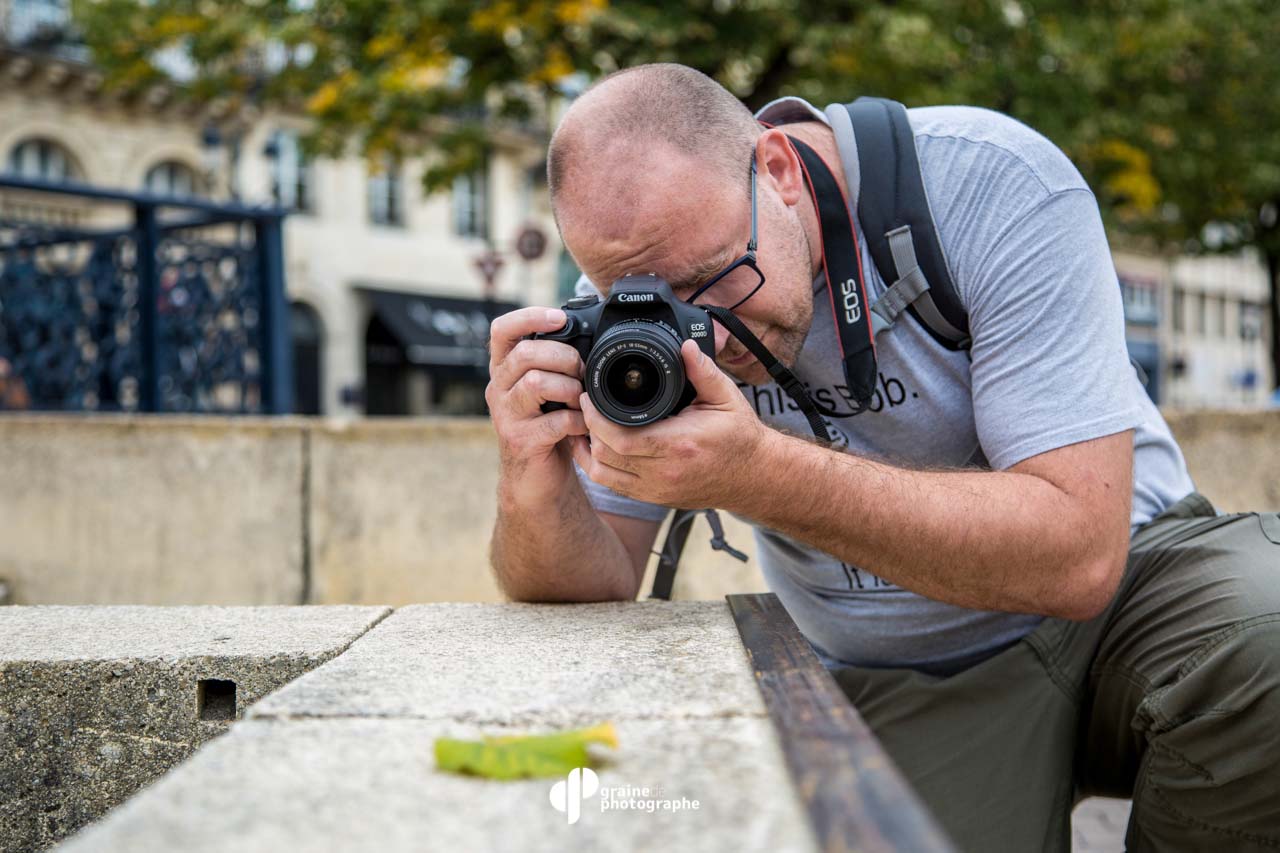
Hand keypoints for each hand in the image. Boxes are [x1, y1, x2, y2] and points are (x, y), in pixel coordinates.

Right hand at [486, 307, 587, 476]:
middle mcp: (499, 389)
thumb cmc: (548, 427)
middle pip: (524, 353)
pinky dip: (577, 420)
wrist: (536, 478)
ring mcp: (506, 416)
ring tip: (581, 400)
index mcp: (504, 370)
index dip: (529, 317)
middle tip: (581, 372)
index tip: (559, 317)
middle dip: (563, 357)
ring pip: (536, 382)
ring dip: (569, 388)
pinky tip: (582, 425)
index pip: (501, 330)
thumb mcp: (547, 390)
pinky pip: (555, 420)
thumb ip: (554, 364)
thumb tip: (588, 336)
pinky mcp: (521, 441)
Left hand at [570, 339, 768, 508]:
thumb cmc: (740, 436)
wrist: (755, 476)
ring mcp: (659, 488)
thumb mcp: (725, 396)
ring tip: (586, 426)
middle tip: (584, 406)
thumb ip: (702, 369)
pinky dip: (600, 467)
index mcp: (679, 443)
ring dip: (588, 451)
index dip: (595, 418)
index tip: (589, 397)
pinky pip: (615, 486)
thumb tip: (685, 345)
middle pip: (605, 455)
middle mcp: (665, 471)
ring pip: (603, 474)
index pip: (620, 437)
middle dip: (587, 429)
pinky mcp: (656, 497)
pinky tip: (597, 448)